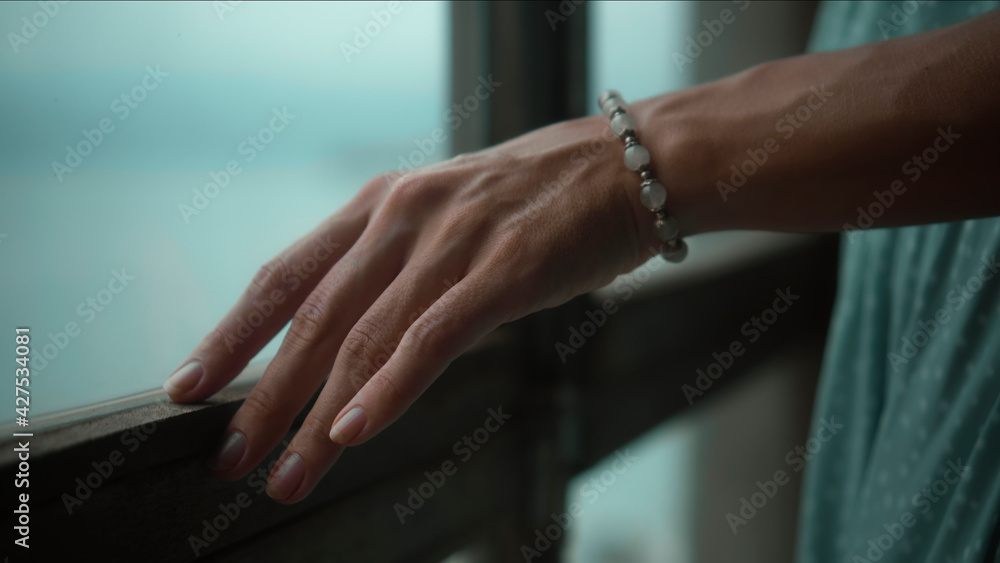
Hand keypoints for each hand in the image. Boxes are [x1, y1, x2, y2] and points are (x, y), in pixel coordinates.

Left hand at [163, 114, 654, 502]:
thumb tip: (350, 341)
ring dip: (317, 415)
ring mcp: (452, 242)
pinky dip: (389, 388)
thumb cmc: (536, 201)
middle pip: (312, 319)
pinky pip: (434, 337)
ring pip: (365, 338)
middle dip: (265, 397)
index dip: (233, 336)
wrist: (627, 165)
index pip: (285, 275)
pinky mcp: (506, 268)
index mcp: (379, 206)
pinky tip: (355, 431)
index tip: (189, 389)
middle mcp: (401, 218)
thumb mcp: (446, 218)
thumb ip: (398, 268)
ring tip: (288, 475)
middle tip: (229, 460)